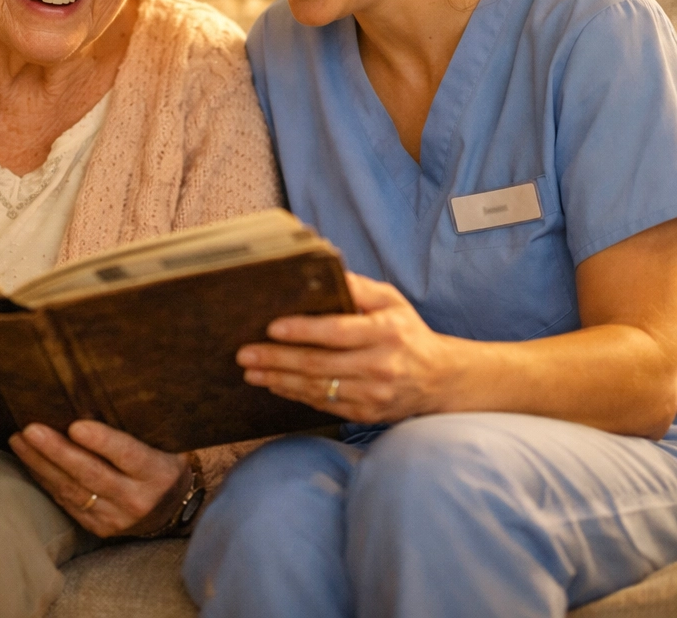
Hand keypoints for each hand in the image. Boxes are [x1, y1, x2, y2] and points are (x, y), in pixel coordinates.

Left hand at [9, 420, 189, 537]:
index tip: (76, 425)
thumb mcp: (161, 442)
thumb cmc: (162, 460)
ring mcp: (116, 518)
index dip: (102, 441)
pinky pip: (67, 504)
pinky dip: (46, 481)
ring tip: (19, 441)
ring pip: (73, 491)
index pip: (128, 454)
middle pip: (92, 474)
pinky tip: (30, 462)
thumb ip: (131, 428)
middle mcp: (136, 498)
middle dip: (57, 452)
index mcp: (156, 471)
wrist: (176, 507)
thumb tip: (86, 404)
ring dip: (41, 465)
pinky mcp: (99, 528)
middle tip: (31, 430)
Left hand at [236, 272, 456, 423]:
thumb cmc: (407, 331)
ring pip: (318, 388)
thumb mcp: (391, 300)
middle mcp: (380, 365)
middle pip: (320, 363)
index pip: (338, 331)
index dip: (303, 330)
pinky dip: (296, 395)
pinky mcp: (367, 413)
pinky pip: (324, 405)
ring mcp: (374, 394)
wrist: (440, 378)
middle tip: (245, 353)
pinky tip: (275, 385)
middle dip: (277, 359)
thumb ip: (358, 287)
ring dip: (279, 380)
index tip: (272, 328)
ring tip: (251, 371)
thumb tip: (324, 272)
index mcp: (386, 332)